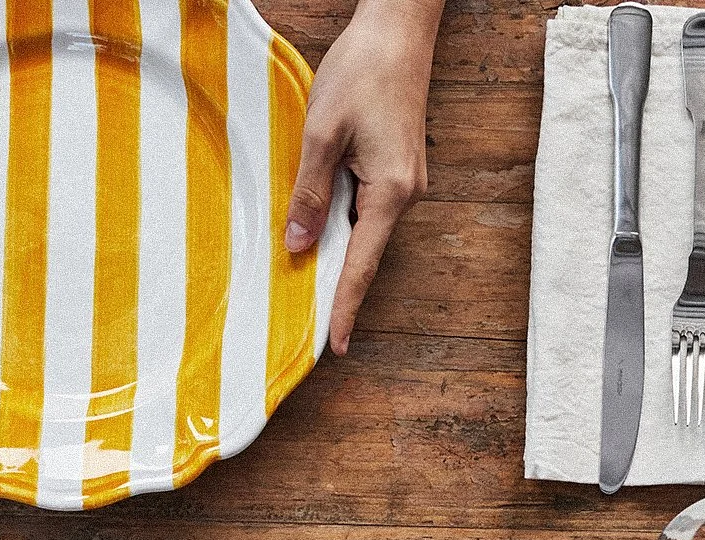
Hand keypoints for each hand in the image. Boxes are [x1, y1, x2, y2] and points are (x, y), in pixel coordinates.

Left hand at [284, 0, 442, 355]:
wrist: (398, 29)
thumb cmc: (363, 71)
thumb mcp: (323, 133)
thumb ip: (311, 193)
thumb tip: (299, 245)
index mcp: (390, 191)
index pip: (361, 264)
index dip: (345, 306)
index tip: (335, 344)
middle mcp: (405, 195)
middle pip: (363, 251)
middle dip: (335, 282)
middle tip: (307, 318)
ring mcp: (404, 183)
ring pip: (363, 230)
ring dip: (335, 247)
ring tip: (304, 270)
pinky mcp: (397, 169)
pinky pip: (366, 209)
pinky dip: (343, 223)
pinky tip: (321, 226)